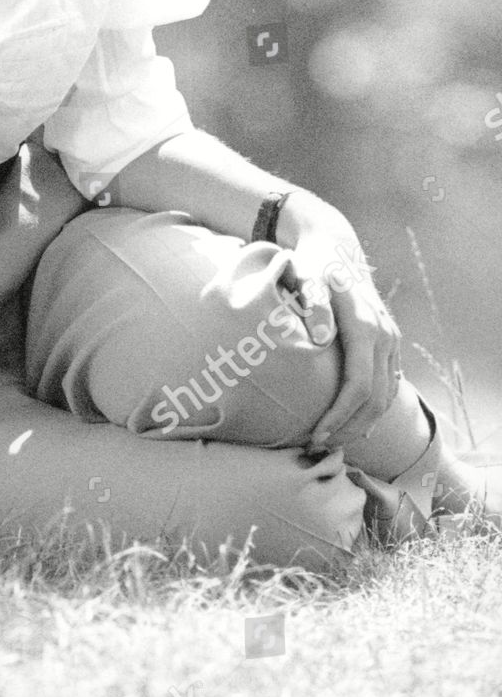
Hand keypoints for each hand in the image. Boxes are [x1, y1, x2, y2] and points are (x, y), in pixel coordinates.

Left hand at [274, 203, 401, 451]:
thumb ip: (312, 304)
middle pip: (375, 400)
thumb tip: (321, 338)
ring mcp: (391, 341)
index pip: (358, 386)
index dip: (339, 416)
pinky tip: (353, 426)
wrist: (335, 248)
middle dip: (349, 429)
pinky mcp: (389, 344)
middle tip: (317, 447)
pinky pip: (387, 386)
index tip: (316, 434)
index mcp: (364, 327)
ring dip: (361, 425)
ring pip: (385, 397)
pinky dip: (373, 410)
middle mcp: (384, 337)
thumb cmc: (312, 266)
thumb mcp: (306, 278)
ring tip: (330, 442)